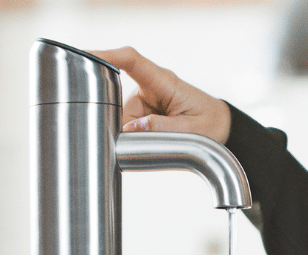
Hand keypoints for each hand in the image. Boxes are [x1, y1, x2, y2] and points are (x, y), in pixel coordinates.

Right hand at [87, 47, 231, 143]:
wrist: (221, 125)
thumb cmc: (210, 123)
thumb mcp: (191, 130)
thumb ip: (161, 128)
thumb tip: (129, 128)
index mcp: (163, 82)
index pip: (131, 60)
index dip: (107, 56)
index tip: (86, 57)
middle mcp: (150, 87)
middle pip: (117, 100)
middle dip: (118, 123)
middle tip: (135, 143)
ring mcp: (144, 99)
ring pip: (120, 118)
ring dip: (128, 136)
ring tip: (151, 146)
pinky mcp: (142, 112)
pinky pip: (127, 125)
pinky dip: (131, 138)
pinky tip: (144, 146)